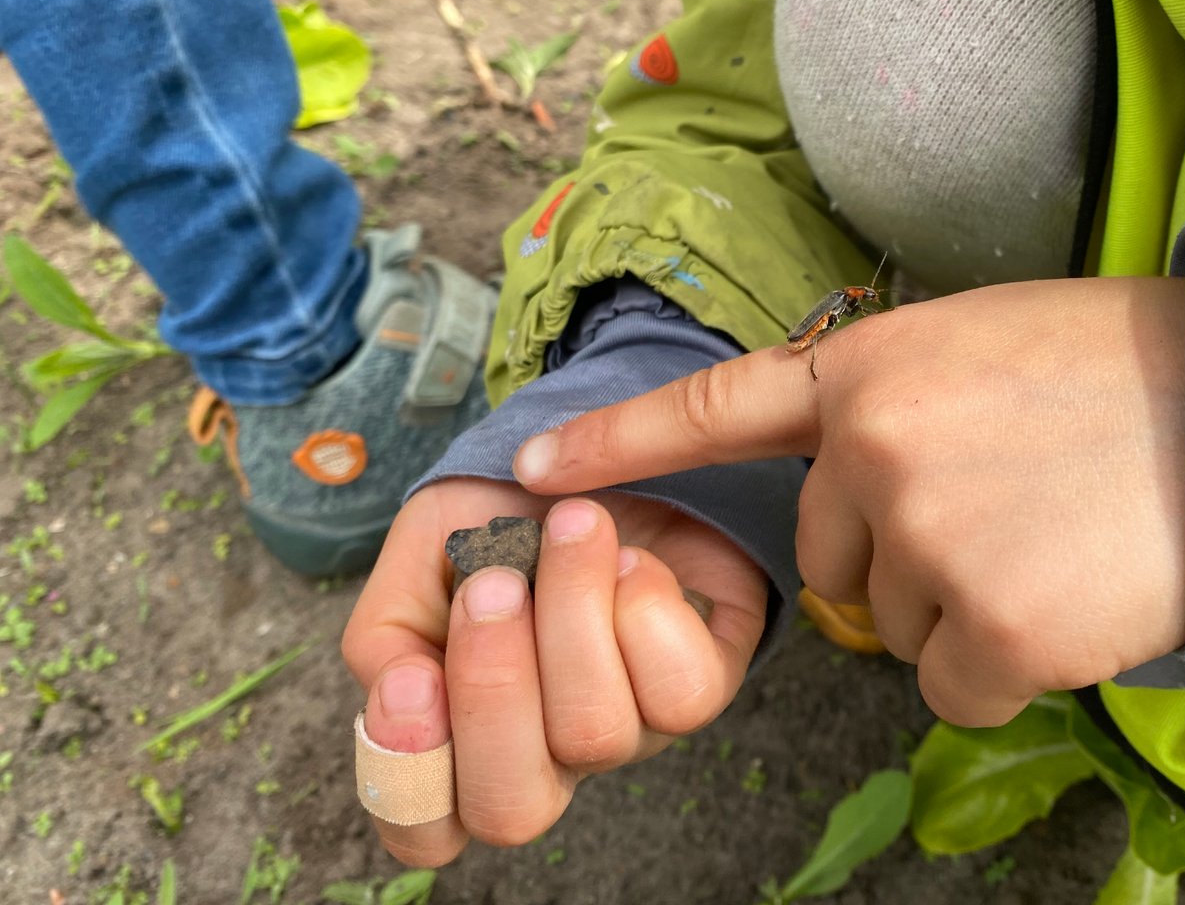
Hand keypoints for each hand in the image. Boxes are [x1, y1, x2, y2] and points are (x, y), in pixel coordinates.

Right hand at [342, 478, 767, 865]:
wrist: (605, 449)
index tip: (411, 677)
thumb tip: (404, 692)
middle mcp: (548, 754)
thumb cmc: (505, 514)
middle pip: (513, 809)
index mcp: (464, 736)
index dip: (409, 778)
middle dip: (494, 691)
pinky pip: (681, 695)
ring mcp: (630, 731)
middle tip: (493, 585)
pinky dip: (646, 609)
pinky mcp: (703, 687)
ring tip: (574, 524)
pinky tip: (632, 558)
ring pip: (596, 734)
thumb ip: (388, 631)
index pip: (426, 828)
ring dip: (574, 612)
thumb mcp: (422, 554)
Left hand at [511, 278, 1184, 727]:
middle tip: (1009, 505)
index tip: (529, 476)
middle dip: (901, 553)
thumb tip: (858, 500)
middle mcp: (874, 453)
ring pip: (899, 626)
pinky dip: (1006, 664)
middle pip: (834, 557)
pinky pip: (954, 684)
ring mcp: (928, 545)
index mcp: (867, 367)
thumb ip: (889, 405)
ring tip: (1053, 537)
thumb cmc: (1121, 368)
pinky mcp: (992, 633)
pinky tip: (1070, 597)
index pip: (715, 411)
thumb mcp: (978, 342)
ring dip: (963, 607)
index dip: (618, 445)